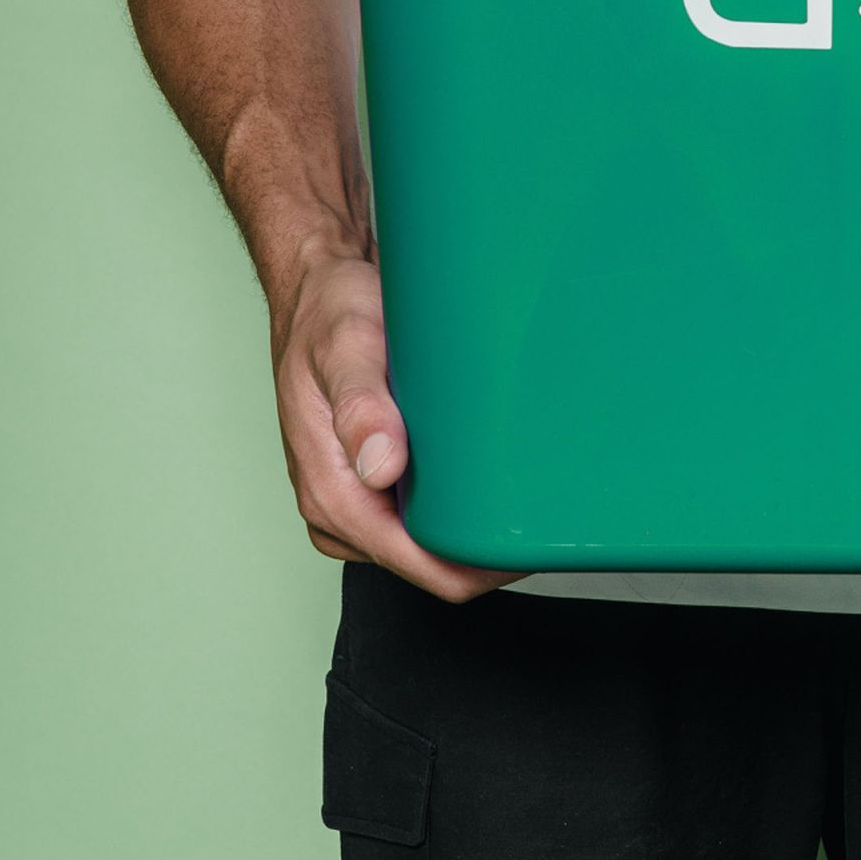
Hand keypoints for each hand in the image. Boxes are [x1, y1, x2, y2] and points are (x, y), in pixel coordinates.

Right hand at [270, 245, 528, 602]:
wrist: (318, 291)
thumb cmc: (328, 315)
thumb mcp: (345, 347)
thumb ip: (361, 406)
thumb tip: (380, 466)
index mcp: (330, 492)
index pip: (417, 566)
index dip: (477, 567)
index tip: (530, 543)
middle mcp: (341, 506)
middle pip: (428, 564)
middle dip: (482, 551)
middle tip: (543, 514)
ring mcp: (358, 496)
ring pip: (428, 542)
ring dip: (472, 527)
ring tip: (524, 495)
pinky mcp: (375, 478)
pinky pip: (422, 512)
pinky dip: (458, 503)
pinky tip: (492, 477)